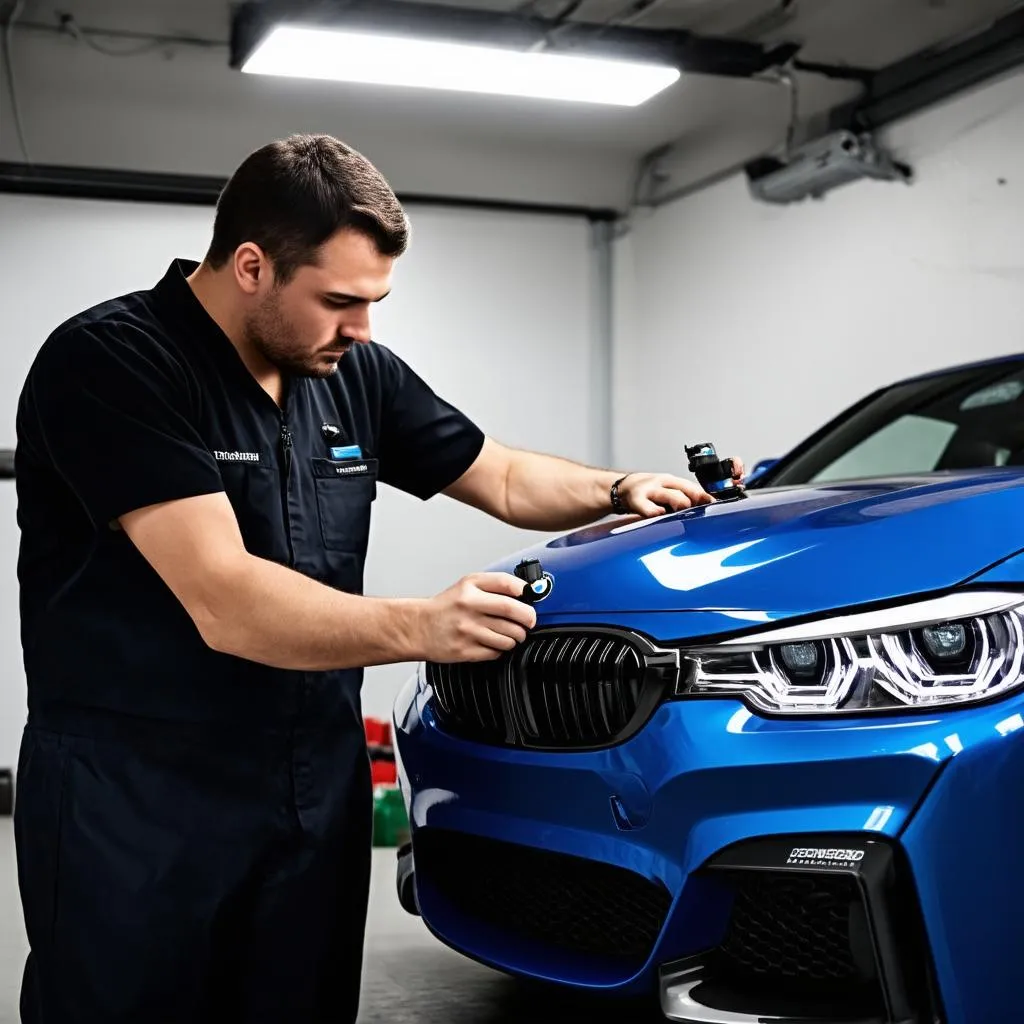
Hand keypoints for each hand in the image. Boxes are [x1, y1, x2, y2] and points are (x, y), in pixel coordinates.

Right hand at [417, 572, 536, 661]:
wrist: (420, 627)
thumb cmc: (447, 607)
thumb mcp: (468, 585)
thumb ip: (496, 585)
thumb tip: (526, 591)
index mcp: (471, 588)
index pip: (508, 585)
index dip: (526, 592)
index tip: (530, 598)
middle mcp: (469, 607)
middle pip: (514, 612)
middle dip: (529, 619)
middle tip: (528, 621)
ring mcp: (468, 630)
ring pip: (509, 637)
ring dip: (515, 637)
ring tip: (508, 633)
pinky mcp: (466, 650)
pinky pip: (496, 652)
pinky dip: (500, 649)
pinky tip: (492, 643)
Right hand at [617, 456, 744, 516]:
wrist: (619, 489)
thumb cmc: (646, 493)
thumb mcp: (664, 490)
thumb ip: (680, 497)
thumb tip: (703, 508)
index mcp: (669, 481)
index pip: (691, 487)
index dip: (704, 497)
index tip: (715, 505)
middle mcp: (661, 483)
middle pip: (684, 492)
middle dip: (693, 504)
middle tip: (697, 514)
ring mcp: (649, 491)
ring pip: (671, 497)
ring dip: (680, 505)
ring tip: (682, 513)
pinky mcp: (637, 501)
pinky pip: (649, 508)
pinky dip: (657, 513)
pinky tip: (661, 516)